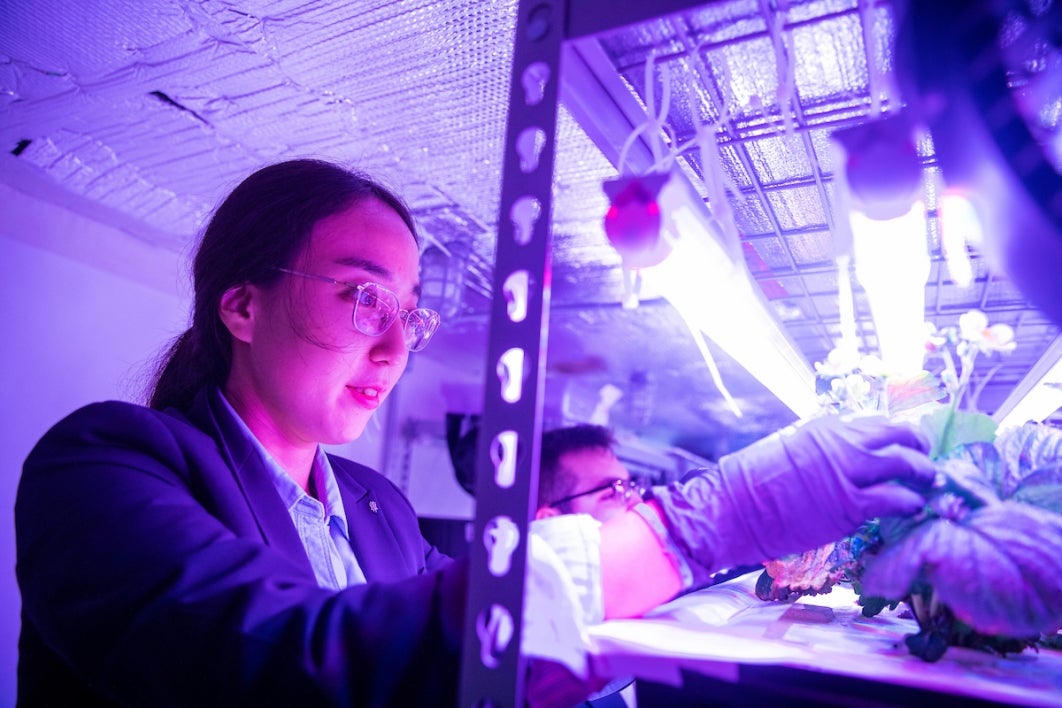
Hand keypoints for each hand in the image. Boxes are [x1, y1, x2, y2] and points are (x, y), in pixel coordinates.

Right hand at [652, 415, 934, 581]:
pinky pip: (895, 499)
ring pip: (904, 464)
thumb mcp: (788, 448)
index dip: (894, 433)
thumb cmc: (752, 482)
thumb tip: (839, 455)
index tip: (903, 442)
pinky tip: (915, 507)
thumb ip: (819, 448)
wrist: (734, 506)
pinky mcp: (850, 505)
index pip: (874, 422)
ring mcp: (848, 473)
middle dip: (918, 444)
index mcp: (825, 427)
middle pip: (897, 434)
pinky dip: (910, 501)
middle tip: (926, 456)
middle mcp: (841, 443)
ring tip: (929, 481)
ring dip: (923, 472)